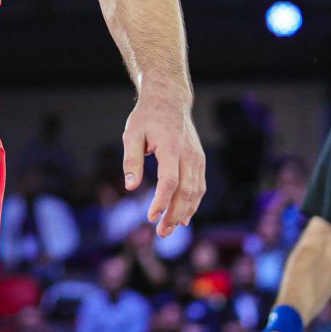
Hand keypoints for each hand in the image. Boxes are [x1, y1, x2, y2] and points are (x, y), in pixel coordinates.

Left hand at [122, 88, 205, 236]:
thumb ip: (131, 159)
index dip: (162, 201)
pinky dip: (193, 203)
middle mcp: (188, 155)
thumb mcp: (132, 133)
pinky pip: (200, 186)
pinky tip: (183, 217)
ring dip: (184, 213)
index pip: (170, 181)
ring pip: (196, 192)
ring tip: (169, 229)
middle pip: (185, 192)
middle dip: (174, 214)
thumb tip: (131, 186)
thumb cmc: (147, 117)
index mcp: (171, 148)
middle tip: (160, 232)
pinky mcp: (199, 160)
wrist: (170, 99)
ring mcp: (197, 158)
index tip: (151, 216)